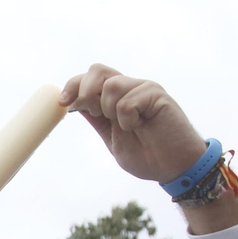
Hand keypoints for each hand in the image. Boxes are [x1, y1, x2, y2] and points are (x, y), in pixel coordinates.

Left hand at [59, 64, 208, 183]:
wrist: (174, 167)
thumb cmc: (148, 156)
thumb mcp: (112, 139)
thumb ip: (97, 121)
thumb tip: (74, 103)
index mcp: (117, 99)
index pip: (90, 79)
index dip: (73, 86)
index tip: (63, 102)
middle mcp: (130, 89)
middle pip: (98, 71)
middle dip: (86, 92)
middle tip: (97, 114)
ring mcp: (144, 89)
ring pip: (111, 85)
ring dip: (110, 110)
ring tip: (128, 126)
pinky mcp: (157, 95)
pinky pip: (127, 101)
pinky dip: (127, 119)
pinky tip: (140, 127)